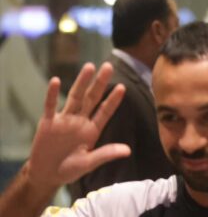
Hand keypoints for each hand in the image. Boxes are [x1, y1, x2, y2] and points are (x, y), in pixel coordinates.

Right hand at [25, 62, 130, 191]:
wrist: (46, 175)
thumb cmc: (70, 169)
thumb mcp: (89, 163)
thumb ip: (105, 154)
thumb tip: (128, 151)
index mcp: (92, 129)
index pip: (105, 111)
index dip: (113, 100)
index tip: (122, 87)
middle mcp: (80, 121)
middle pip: (92, 98)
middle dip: (100, 83)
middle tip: (108, 66)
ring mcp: (64, 120)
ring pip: (75, 97)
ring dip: (81, 82)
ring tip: (89, 67)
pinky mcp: (48, 123)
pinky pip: (50, 106)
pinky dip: (51, 94)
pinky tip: (55, 81)